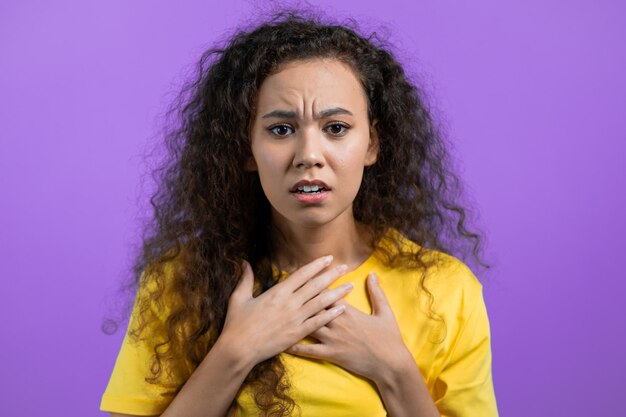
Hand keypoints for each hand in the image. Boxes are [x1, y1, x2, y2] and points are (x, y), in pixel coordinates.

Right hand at [219, 256, 353, 365]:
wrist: (239, 349)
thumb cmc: (237, 324)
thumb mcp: (239, 298)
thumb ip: (246, 279)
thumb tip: (245, 262)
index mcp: (277, 292)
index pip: (302, 274)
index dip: (316, 265)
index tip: (328, 258)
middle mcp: (290, 303)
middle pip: (316, 285)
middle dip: (332, 275)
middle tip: (345, 266)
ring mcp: (295, 319)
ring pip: (321, 302)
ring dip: (337, 293)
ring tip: (350, 285)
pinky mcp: (297, 334)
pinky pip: (318, 322)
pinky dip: (331, 314)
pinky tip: (342, 309)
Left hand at [285, 272, 411, 381]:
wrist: (391, 364)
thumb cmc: (389, 337)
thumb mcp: (385, 312)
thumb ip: (377, 292)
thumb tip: (372, 274)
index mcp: (349, 311)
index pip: (327, 294)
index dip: (314, 286)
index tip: (303, 279)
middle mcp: (337, 322)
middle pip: (314, 307)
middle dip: (300, 300)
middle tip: (285, 294)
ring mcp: (333, 339)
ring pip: (309, 325)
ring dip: (295, 320)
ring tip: (280, 315)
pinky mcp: (332, 354)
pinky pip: (310, 350)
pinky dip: (296, 347)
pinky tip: (284, 343)